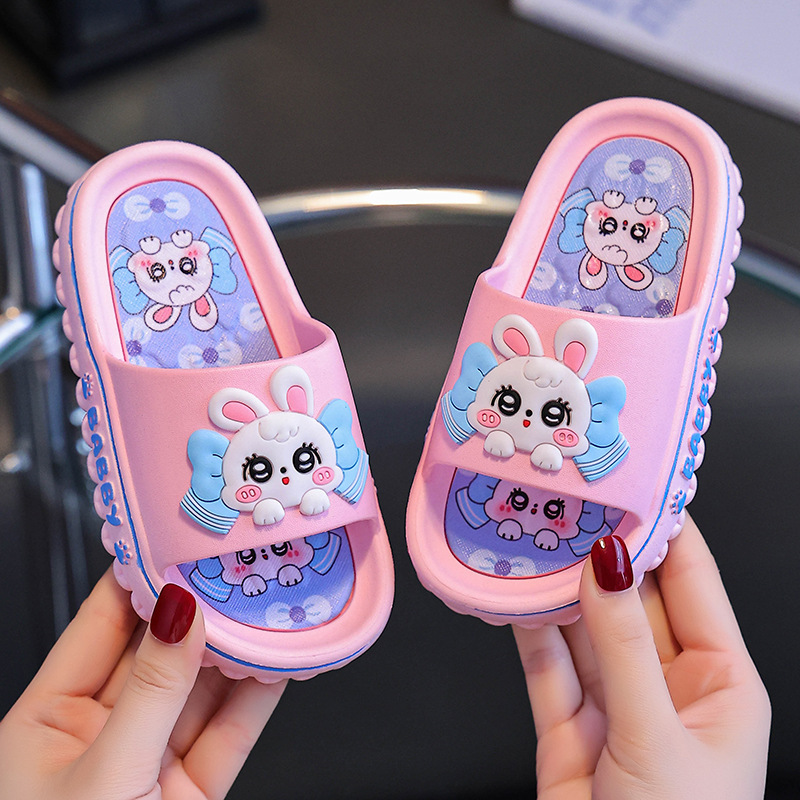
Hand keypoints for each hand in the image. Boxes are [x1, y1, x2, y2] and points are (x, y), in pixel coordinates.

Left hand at [0, 568, 284, 799]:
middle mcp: (102, 731)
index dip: (144, 574)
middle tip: (242, 566)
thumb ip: (150, 692)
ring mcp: (151, 759)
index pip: (103, 621)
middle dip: (204, 609)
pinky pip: (231, 730)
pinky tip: (281, 660)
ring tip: (274, 603)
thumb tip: (180, 612)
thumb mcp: (102, 777)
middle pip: (162, 649)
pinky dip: (260, 696)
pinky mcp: (192, 790)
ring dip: (240, 648)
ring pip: (203, 687)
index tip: (184, 537)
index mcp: (49, 717)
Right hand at [514, 515, 769, 799]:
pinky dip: (529, 630)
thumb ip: (625, 647)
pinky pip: (547, 664)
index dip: (663, 532)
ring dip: (557, 588)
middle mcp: (667, 686)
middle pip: (631, 601)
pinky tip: (515, 597)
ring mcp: (614, 705)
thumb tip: (607, 566)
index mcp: (720, 683)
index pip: (691, 583)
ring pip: (583, 629)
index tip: (631, 485)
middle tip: (568, 507)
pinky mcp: (568, 726)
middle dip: (600, 554)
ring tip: (532, 541)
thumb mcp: (658, 736)